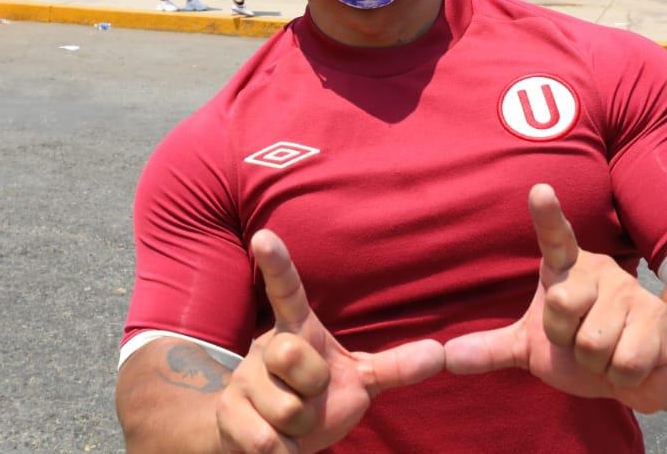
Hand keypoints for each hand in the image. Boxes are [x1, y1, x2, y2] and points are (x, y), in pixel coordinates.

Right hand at [216, 230, 443, 452]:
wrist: (259, 437)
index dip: (277, 263)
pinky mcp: (228, 415)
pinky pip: (269, 441)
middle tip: (310, 397)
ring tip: (291, 423)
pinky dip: (285, 453)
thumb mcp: (358, 379)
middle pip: (294, 358)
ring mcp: (243, 379)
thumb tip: (438, 353)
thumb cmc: (315, 399)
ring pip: (287, 408)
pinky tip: (275, 444)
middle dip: (312, 389)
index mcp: (298, 329)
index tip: (265, 235)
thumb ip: (394, 366)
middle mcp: (266, 345)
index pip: (288, 290)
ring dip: (300, 429)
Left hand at [444, 185, 666, 414]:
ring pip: (593, 344)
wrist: (647, 369)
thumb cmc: (582, 347)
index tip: (539, 190)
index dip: (547, 215)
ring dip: (596, 363)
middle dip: (565, 339)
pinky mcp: (659, 321)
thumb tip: (446, 357)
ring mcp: (631, 293)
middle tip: (579, 340)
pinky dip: (622, 378)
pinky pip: (624, 363)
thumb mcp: (531, 347)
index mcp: (565, 269)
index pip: (553, 237)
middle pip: (561, 305)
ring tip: (608, 353)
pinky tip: (632, 364)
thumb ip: (490, 348)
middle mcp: (598, 271)